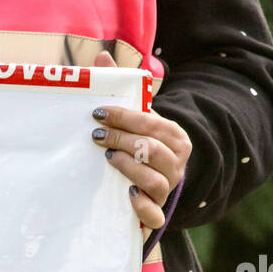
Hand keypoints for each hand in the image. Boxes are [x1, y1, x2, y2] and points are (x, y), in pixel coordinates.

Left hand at [89, 50, 190, 228]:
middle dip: (123, 139)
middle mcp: (176, 163)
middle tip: (97, 135)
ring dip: (130, 167)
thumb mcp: (135, 119)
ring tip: (110, 158)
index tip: (98, 113)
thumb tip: (101, 57)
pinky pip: (154, 214)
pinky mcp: (157, 213)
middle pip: (152, 149)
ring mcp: (168, 189)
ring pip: (155, 179)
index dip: (124, 117)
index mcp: (174, 137)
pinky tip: (126, 193)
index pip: (152, 123)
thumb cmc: (140, 147)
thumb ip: (121, 90)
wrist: (152, 185)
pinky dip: (141, 205)